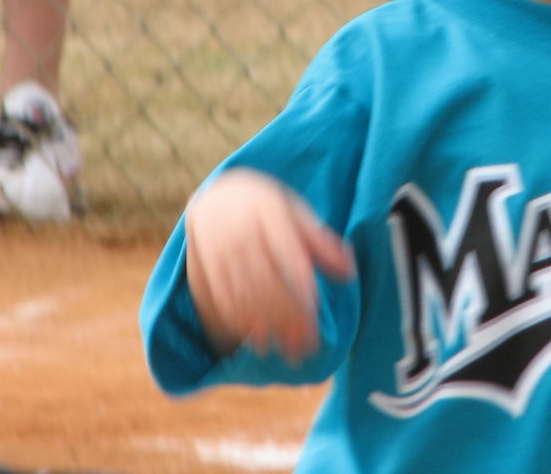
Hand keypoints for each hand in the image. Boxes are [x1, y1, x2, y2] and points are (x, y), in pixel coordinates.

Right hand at [184, 168, 353, 363]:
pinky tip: (257, 340)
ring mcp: (217, 250)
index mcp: (268, 213)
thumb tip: (349, 273)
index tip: (315, 314)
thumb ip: (321, 242)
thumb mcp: (296, 213)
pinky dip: (237, 324)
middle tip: (306, 347)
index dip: (300, 286)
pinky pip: (217, 299)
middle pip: (264, 280)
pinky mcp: (202, 268)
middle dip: (286, 317)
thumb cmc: (267, 209)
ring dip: (265, 326)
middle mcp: (239, 231)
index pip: (288, 253)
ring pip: (241, 294)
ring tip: (287, 351)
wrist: (216, 197)